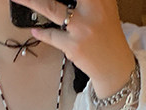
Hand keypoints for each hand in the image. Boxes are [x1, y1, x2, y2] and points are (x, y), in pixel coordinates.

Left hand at [14, 0, 135, 97]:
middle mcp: (93, 9)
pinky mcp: (74, 46)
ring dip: (30, 2)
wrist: (115, 67)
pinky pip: (52, 36)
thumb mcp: (105, 10)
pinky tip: (35, 30)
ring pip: (50, 8)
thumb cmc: (107, 37)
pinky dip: (42, 33)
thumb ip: (89, 0)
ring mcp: (82, 28)